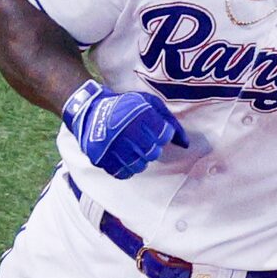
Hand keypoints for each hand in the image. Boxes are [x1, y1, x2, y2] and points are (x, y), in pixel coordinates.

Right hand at [62, 82, 186, 179]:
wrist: (91, 110)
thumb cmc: (126, 106)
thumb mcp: (150, 104)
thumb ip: (170, 122)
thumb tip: (185, 144)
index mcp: (140, 115)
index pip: (164, 136)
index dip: (161, 134)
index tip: (153, 130)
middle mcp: (127, 132)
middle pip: (153, 153)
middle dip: (151, 147)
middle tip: (141, 139)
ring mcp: (113, 147)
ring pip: (139, 166)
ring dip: (139, 159)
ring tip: (131, 147)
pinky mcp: (101, 158)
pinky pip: (122, 173)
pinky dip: (125, 167)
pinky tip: (122, 156)